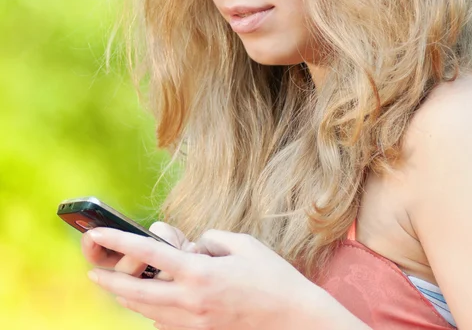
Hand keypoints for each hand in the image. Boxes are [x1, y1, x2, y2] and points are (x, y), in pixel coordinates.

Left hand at [85, 226, 336, 329]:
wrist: (292, 319)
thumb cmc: (272, 276)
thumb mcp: (243, 244)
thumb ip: (210, 240)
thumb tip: (191, 247)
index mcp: (200, 274)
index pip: (151, 255)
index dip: (122, 242)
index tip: (100, 234)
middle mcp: (190, 302)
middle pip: (137, 293)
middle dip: (111, 282)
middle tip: (94, 272)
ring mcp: (193, 324)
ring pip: (148, 312)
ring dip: (128, 298)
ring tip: (115, 286)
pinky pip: (165, 323)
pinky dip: (151, 310)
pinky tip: (150, 302)